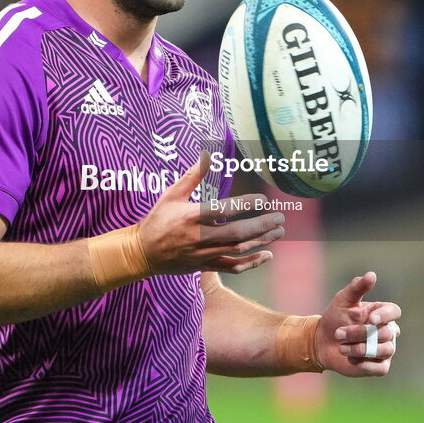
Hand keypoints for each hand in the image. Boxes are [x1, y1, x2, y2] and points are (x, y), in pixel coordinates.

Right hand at [138, 152, 284, 274]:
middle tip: (280, 218)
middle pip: (237, 233)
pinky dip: (251, 263)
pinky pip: (232, 267)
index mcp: (192, 216)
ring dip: (261, 241)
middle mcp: (200, 236)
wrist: (142, 252)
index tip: (263, 199)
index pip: (224, 209)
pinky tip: (266, 255)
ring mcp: (203, 253)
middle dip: (262, 226)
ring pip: (238, 250)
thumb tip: (207, 155)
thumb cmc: (158, 219)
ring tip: (279, 232)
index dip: (246, 205)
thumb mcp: (172, 194)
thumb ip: (192, 176)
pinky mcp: (205, 266)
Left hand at [316, 272, 400, 376]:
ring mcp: (385, 349)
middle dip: (360, 334)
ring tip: (342, 347)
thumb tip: (372, 275)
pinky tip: (350, 358)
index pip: (394, 312)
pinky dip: (364, 364)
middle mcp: (387, 331)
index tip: (370, 319)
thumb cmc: (334, 318)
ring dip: (360, 349)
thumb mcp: (343, 300)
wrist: (322, 342)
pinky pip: (380, 368)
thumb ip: (357, 287)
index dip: (385, 316)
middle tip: (339, 333)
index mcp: (380, 313)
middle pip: (386, 333)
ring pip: (384, 350)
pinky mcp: (379, 366)